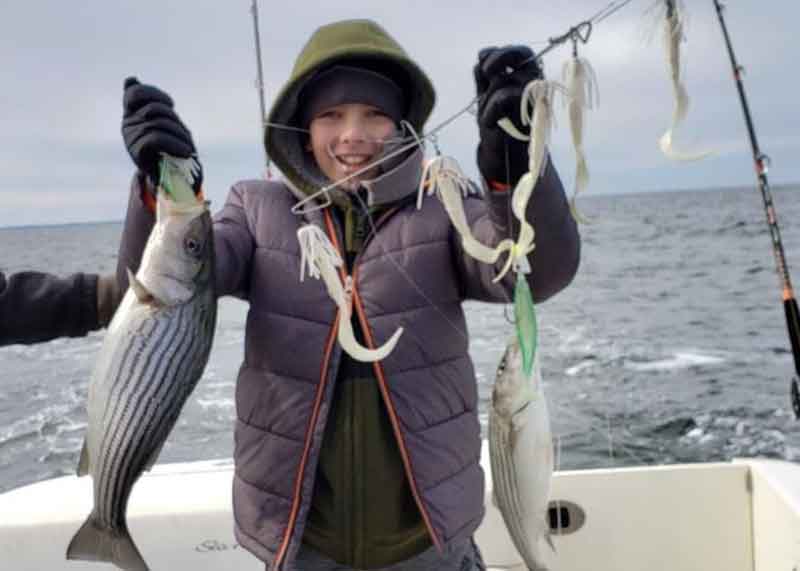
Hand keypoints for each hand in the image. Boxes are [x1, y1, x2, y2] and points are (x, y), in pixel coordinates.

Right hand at [121, 77, 201, 190]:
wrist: (174, 178)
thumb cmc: (171, 147)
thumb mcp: (166, 122)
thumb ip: (150, 102)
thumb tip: (130, 79)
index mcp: (131, 114)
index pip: (133, 93)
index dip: (154, 94)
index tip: (171, 104)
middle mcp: (127, 125)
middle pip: (152, 110)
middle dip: (174, 119)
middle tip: (185, 133)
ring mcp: (130, 139)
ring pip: (157, 124)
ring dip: (179, 135)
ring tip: (189, 146)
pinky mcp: (137, 153)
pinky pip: (156, 139)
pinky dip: (175, 144)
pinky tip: (186, 151)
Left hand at [474, 45, 542, 185]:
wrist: (502, 155)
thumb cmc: (497, 125)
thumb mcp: (486, 97)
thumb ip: (484, 76)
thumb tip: (481, 56)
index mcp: (526, 78)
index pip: (522, 52)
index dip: (500, 52)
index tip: (483, 62)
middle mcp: (536, 83)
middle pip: (523, 54)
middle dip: (500, 57)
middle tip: (486, 71)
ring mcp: (535, 96)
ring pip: (504, 79)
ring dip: (487, 98)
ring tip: (487, 117)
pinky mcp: (531, 112)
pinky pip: (504, 96)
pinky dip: (490, 109)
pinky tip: (490, 122)